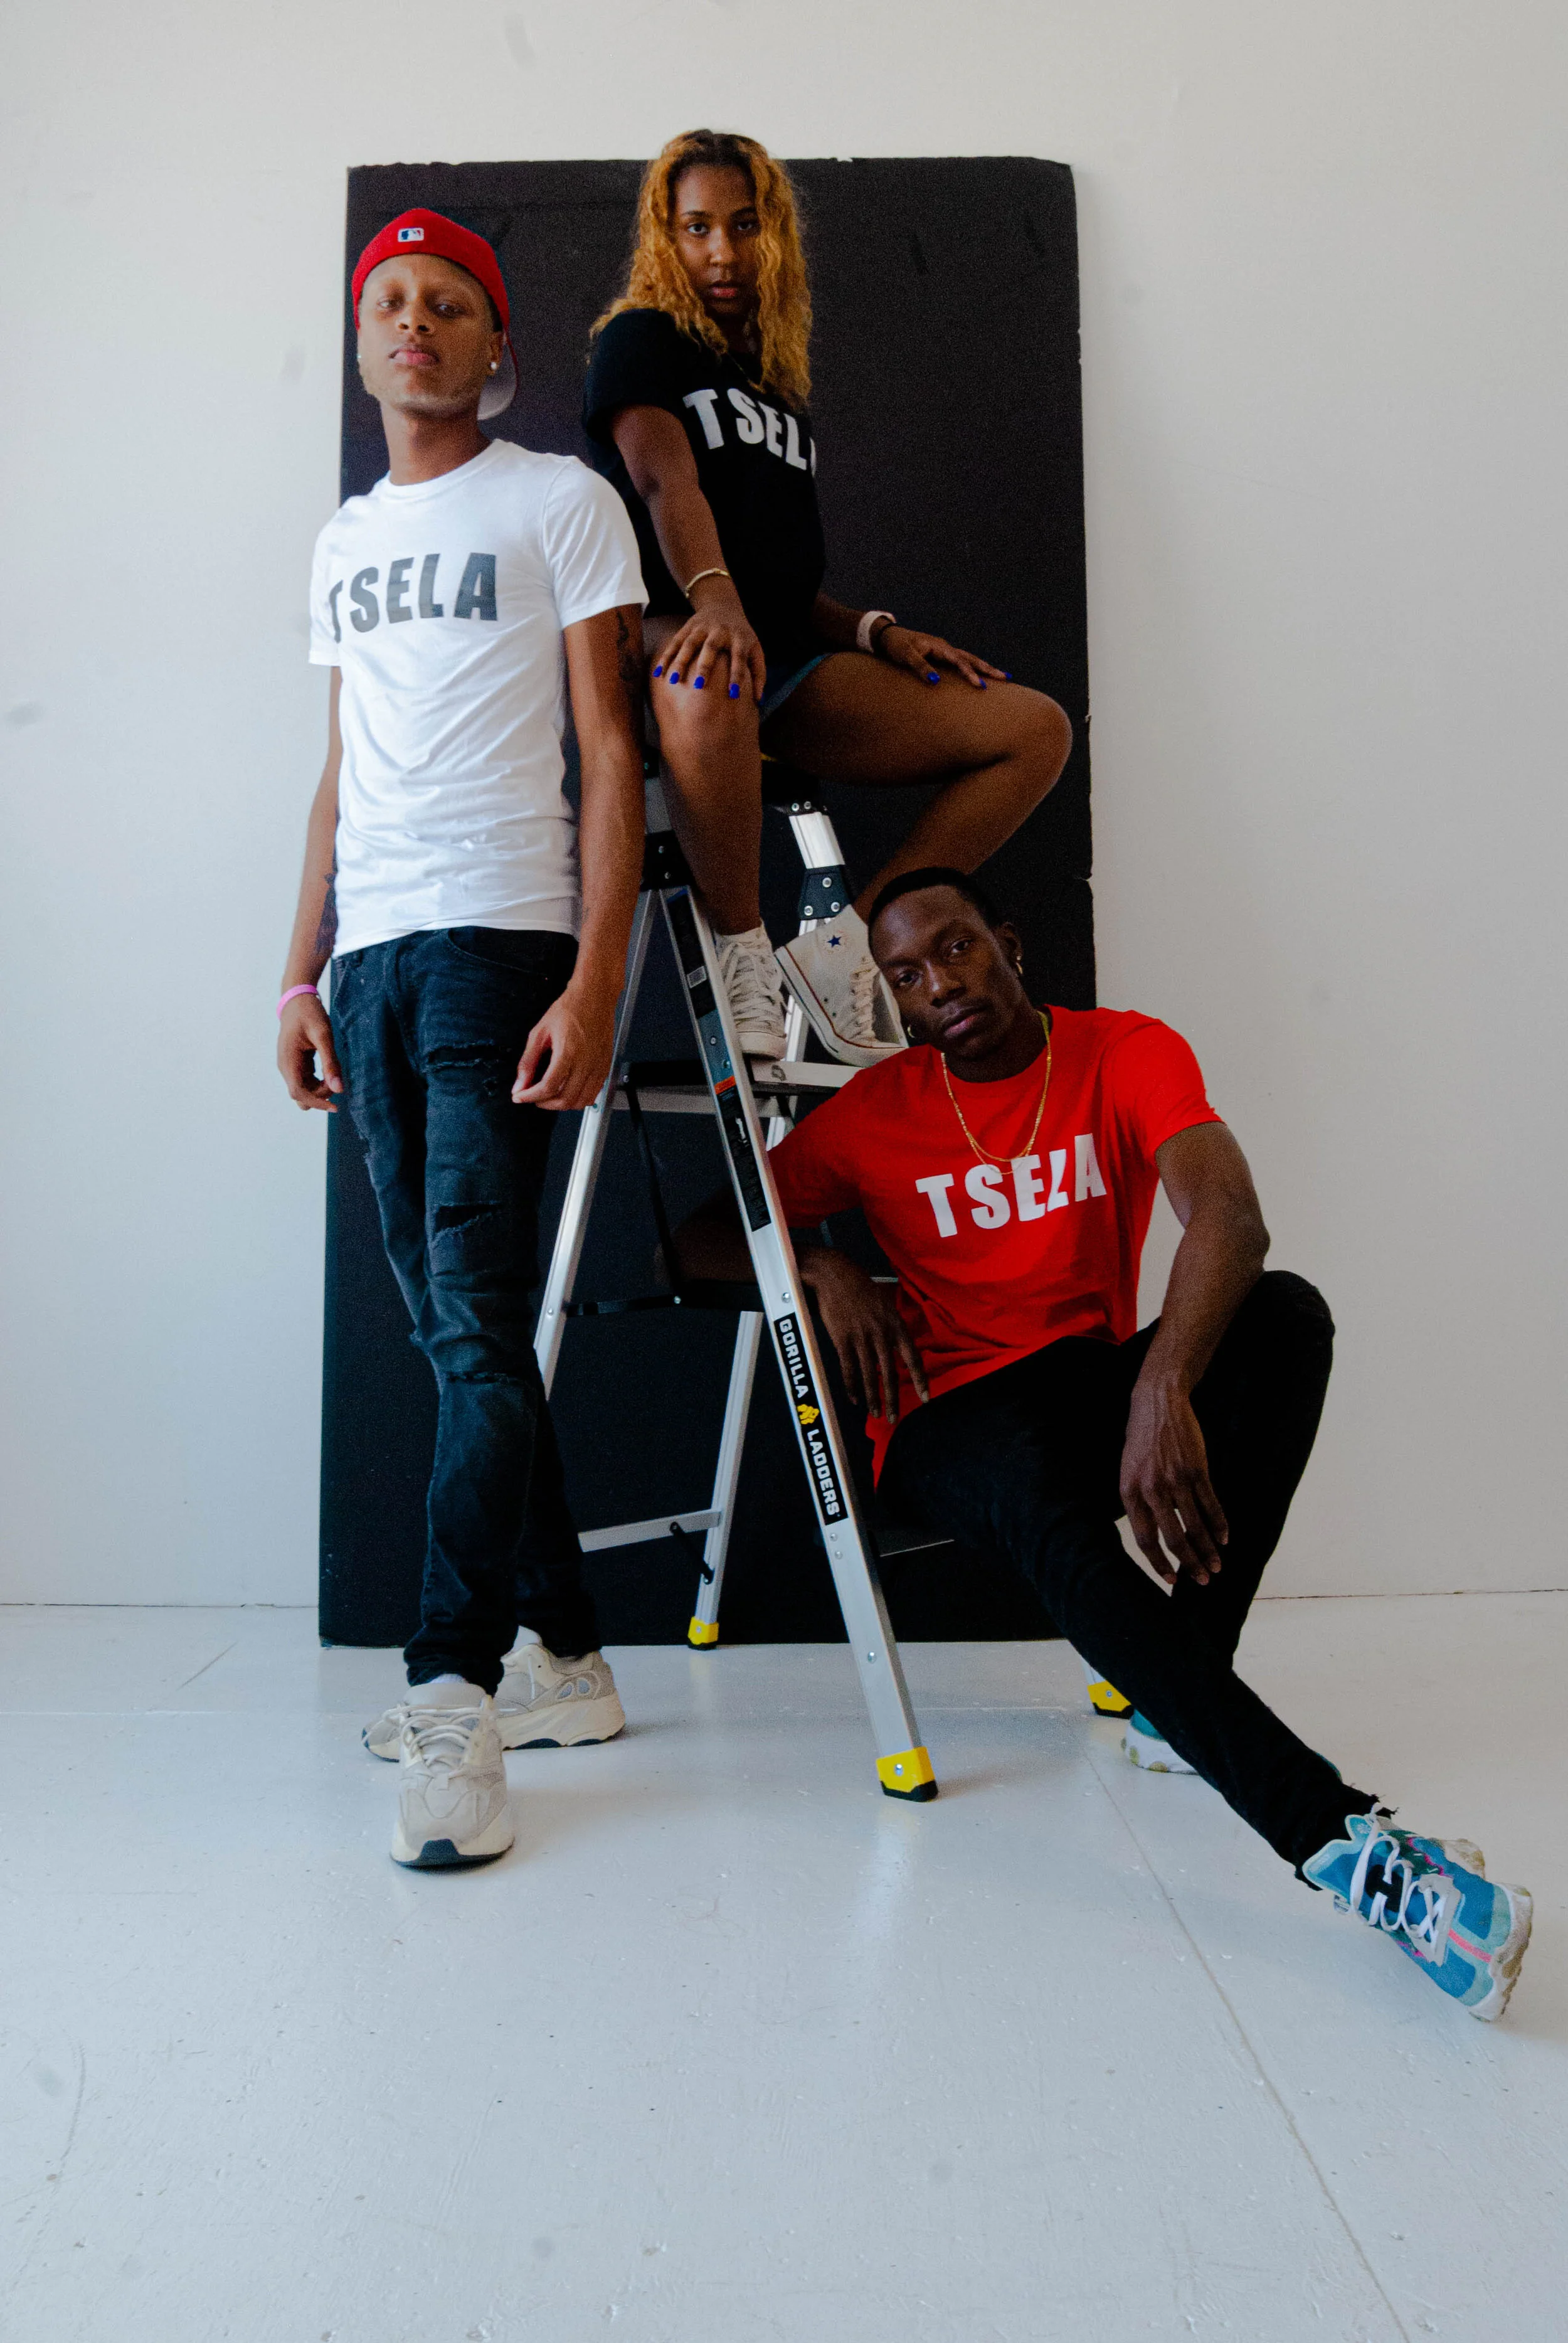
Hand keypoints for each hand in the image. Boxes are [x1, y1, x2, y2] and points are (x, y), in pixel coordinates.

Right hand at [277, 993, 341, 1111]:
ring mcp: (289, 1066)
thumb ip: (331, 1062)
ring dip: (320, 1088)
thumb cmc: (310, 1014)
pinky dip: (319, 1081)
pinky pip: (306, 1080)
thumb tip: (339, 1089)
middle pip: (300, 1095)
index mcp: (288, 1060)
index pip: (298, 1093)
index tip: (335, 1106)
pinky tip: (330, 1069)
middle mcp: (285, 1066)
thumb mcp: (324, 1035)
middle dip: (320, 1095)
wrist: (297, 1001)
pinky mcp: (296, 1064)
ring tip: (334, 1072)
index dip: (316, 1102)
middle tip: (337, 1079)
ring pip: (304, 1089)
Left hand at [512, 981, 616, 1111]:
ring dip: (562, 1104)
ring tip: (550, 1096)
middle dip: (545, 1103)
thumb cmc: (569, 1009)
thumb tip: (519, 1084)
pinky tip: (568, 1090)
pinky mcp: (605, 1067)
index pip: (548, 1086)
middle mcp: (586, 1062)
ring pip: (581, 1101)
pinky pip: (593, 1094)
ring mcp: (598, 1066)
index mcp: (568, 1052)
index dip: (530, 1096)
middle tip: (533, 1097)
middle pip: (565, 1099)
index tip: (520, 1096)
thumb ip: (528, 1061)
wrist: (594, 997)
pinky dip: (579, 1099)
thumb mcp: (540, 1032)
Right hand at [653, 588, 766, 706]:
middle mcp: (721, 631)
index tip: (733, 694)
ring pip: (690, 644)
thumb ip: (759, 673)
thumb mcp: (755, 649)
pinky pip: (676, 642)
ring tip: (674, 681)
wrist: (724, 605)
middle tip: (699, 687)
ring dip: (681, 661)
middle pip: (711, 647)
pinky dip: (667, 656)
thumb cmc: (742, 636)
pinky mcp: (688, 626)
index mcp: (740, 637)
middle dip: (705, 666)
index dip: (737, 675)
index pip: (739, 657)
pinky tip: (660, 672)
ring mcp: (702, 627)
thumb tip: (758, 699)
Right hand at [800, 1249, 929, 1421]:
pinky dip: (851, 1386)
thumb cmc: (859, 1287)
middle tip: (894, 1418)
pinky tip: (855, 1399)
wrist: (834, 1275)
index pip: (912, 1358)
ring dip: (872, 1398)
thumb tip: (895, 1346)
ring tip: (875, 1414)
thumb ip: (891, 1326)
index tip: (925, 1398)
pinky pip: (848, 1369)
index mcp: (895, 1324)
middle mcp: (881, 1333)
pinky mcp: (842, 1339)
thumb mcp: (884, 1303)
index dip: (919, 1380)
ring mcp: (861, 1337)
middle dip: (893, 1399)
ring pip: (869, 1375)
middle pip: (890, 1373)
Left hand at [874, 623, 1006, 690]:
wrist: (889, 636)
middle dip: (988, 669)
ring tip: (1001, 676)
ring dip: (985, 667)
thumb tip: (936, 681)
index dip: (970, 673)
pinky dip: (974, 667)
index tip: (980, 685)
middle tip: (1006, 678)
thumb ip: (921, 667)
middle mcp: (946, 647)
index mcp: (940, 647)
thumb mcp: (906, 657)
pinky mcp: (942, 655)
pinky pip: (963, 661)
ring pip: (970, 659)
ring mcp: (945, 651)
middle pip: (972, 658)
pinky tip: (980, 674)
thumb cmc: (897, 647)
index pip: (960, 661)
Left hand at [1119, 1375, 1228, 1586]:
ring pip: (1195, 1525)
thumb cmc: (1140, 1439)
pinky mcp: (1196, 1469)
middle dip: (1190, 1563)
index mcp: (1130, 1493)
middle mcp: (1151, 1489)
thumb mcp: (1129, 1471)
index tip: (1171, 1580)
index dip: (1159, 1564)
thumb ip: (1139, 1501)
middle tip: (1203, 1580)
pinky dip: (1219, 1524)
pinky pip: (1210, 1504)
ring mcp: (1175, 1479)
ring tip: (1217, 1565)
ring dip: (1208, 1549)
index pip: (1145, 1539)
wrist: (1157, 1403)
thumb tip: (1155, 1533)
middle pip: (1173, 1538)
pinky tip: (1224, 1538)